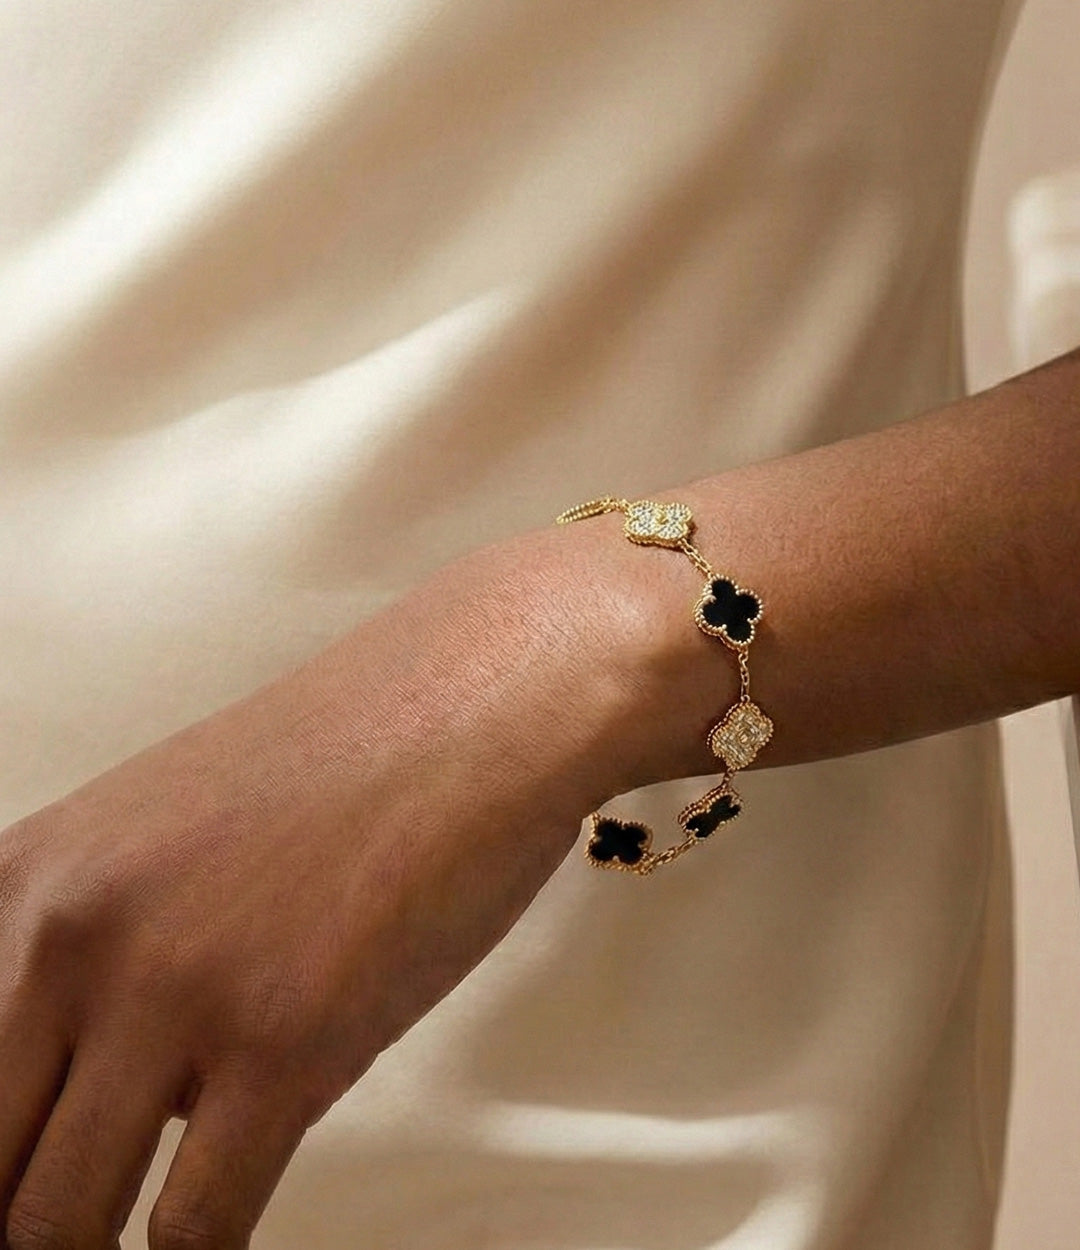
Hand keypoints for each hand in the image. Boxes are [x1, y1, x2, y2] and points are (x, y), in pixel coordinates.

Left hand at [0, 526, 653, 1249]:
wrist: (472, 707)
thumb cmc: (349, 763)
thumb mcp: (167, 839)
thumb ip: (97, 960)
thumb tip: (85, 1097)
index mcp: (26, 879)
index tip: (17, 1183)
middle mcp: (71, 936)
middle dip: (21, 1223)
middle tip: (64, 1237)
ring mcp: (173, 992)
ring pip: (55, 1227)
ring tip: (131, 1249)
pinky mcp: (283, 1043)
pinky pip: (194, 1229)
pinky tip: (214, 1245)